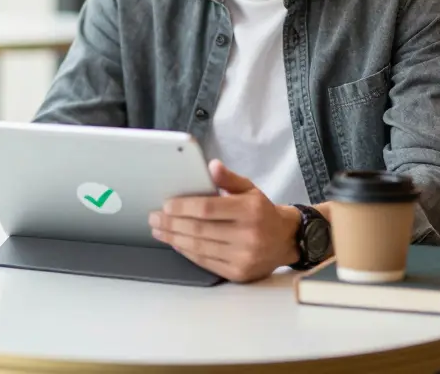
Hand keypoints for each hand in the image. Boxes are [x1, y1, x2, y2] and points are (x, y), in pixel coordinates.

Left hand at [149, 160, 299, 282]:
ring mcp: (244, 257)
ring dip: (174, 238)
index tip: (165, 204)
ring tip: (158, 230)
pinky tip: (175, 242)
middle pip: (199, 229)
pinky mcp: (239, 273)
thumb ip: (229, 178)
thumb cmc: (262, 212)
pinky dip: (186, 251)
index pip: (208, 209)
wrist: (287, 239)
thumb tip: (211, 166)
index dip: (183, 207)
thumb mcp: (250, 189)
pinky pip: (205, 262)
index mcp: (250, 211)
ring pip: (199, 247)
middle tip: (153, 217)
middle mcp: (248, 235)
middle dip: (171, 223)